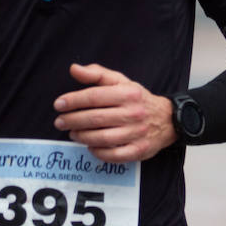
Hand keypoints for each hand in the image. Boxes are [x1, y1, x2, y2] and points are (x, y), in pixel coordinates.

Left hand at [52, 63, 175, 163]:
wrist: (167, 119)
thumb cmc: (137, 99)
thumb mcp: (121, 81)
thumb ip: (97, 74)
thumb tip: (73, 69)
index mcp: (127, 93)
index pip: (94, 96)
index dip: (73, 100)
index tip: (58, 105)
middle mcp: (133, 113)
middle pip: (95, 118)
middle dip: (72, 120)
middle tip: (60, 122)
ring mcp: (137, 133)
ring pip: (103, 138)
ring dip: (82, 136)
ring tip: (72, 134)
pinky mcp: (139, 150)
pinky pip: (114, 156)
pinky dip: (98, 152)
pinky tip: (89, 146)